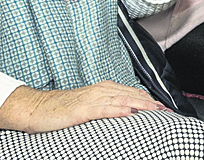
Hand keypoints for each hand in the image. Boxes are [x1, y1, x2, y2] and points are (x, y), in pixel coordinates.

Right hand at [0, 81, 169, 133]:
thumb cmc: (60, 109)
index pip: (133, 93)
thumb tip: (125, 114)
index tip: (167, 108)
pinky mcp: (80, 110)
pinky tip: (129, 112)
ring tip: (157, 110)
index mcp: (103, 89)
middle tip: (169, 110)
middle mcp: (100, 90)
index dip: (150, 100)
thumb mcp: (87, 107)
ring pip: (121, 99)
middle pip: (132, 95)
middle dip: (152, 102)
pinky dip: (118, 109)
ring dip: (141, 104)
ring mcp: (90, 99)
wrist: (34, 107)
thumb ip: (106, 108)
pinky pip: (103, 108)